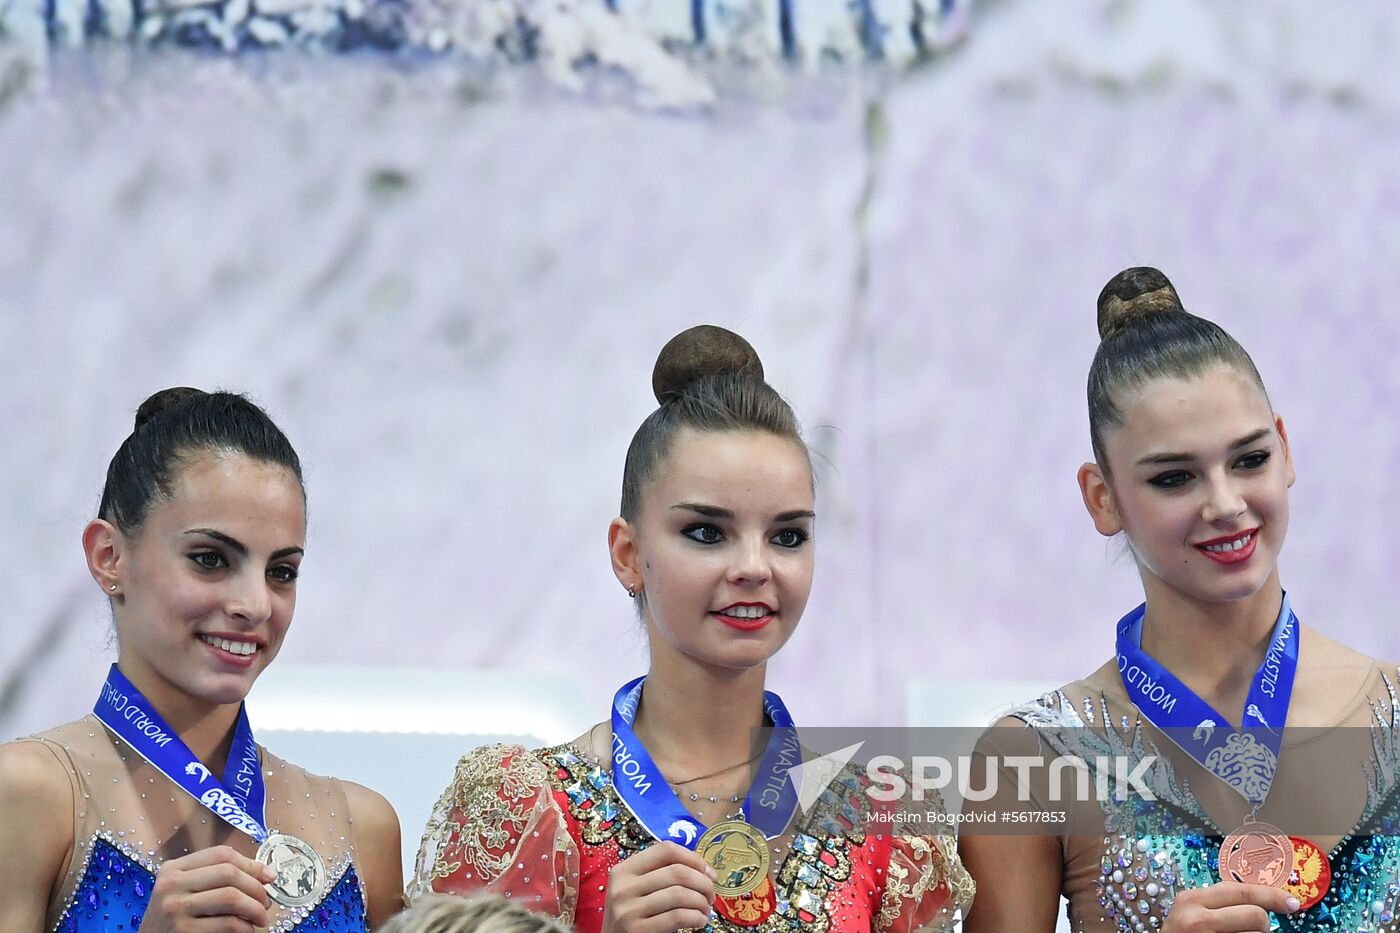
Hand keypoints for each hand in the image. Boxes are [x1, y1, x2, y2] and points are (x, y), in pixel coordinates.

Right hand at [137, 845, 275, 932]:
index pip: (221, 855)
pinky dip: (245, 927)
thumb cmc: (172, 921)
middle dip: (256, 887)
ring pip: (231, 897)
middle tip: (266, 903)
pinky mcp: (182, 931)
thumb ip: (217, 879)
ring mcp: (175, 908)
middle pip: (229, 873)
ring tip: (262, 919)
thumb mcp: (186, 892)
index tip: (270, 877)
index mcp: (173, 868)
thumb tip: (267, 874)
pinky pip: (227, 923)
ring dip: (255, 908)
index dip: (251, 864)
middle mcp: (171, 884)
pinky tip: (248, 931)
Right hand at [601, 842, 716, 932]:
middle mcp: (623, 887)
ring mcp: (628, 910)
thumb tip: (704, 870)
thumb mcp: (637, 890)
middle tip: (711, 895)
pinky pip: (677, 917)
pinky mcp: (637, 930)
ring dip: (701, 902)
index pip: (666, 850)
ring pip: (680, 894)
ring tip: (705, 909)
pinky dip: (696, 918)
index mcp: (624, 870)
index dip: (693, 859)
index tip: (709, 873)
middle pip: (677, 872)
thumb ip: (660, 875)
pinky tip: (700, 921)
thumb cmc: (632, 916)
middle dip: (703, 883)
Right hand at [1162, 883, 1300, 931]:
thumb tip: (1264, 901)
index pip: (1242, 891)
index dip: (1272, 896)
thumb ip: (1218, 903)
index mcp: (1191, 900)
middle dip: (1261, 925)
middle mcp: (1197, 919)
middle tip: (1248, 930)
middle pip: (1256, 915)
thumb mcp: (1191, 913)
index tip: (1291, 903)